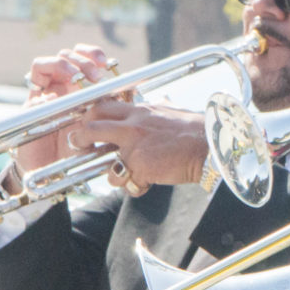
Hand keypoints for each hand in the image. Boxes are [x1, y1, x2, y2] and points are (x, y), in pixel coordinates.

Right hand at [15, 46, 118, 177]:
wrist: (50, 169)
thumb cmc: (75, 148)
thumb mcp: (95, 128)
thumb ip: (104, 113)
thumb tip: (120, 97)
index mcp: (79, 87)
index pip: (84, 58)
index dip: (93, 54)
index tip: (106, 63)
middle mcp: (61, 86)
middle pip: (68, 55)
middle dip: (83, 60)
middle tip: (95, 76)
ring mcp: (45, 92)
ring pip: (48, 62)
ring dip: (64, 64)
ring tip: (76, 78)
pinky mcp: (30, 104)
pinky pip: (34, 82)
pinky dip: (44, 81)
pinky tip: (54, 97)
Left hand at [70, 96, 211, 192]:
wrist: (211, 145)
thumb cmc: (196, 130)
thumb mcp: (172, 111)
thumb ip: (157, 109)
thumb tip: (157, 102)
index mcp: (141, 110)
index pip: (104, 106)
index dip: (89, 116)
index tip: (86, 124)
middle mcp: (133, 126)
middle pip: (92, 127)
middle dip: (80, 138)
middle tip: (79, 146)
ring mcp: (135, 147)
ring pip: (106, 164)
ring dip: (113, 174)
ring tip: (122, 176)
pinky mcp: (141, 167)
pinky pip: (127, 183)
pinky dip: (135, 187)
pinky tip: (146, 185)